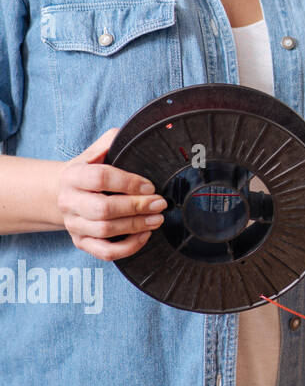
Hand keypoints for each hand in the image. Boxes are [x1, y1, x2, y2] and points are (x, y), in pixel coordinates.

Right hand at [57, 129, 166, 260]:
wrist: (64, 194)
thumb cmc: (89, 171)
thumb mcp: (96, 152)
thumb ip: (112, 141)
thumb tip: (133, 133)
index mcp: (73, 175)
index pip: (100, 178)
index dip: (129, 182)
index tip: (150, 185)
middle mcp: (69, 201)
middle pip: (103, 209)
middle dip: (136, 207)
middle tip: (160, 203)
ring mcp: (73, 224)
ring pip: (105, 231)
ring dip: (136, 226)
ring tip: (158, 218)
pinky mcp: (81, 242)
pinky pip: (105, 252)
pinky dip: (128, 247)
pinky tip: (144, 235)